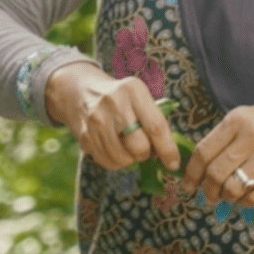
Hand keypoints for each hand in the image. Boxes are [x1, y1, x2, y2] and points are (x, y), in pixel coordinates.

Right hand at [48, 62, 179, 172]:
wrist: (80, 91)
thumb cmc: (119, 98)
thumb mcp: (137, 96)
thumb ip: (153, 119)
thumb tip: (168, 155)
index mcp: (133, 90)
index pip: (156, 126)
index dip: (168, 149)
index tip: (173, 163)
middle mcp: (114, 103)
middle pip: (139, 146)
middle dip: (146, 154)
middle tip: (144, 149)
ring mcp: (97, 120)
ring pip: (123, 159)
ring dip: (130, 159)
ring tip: (127, 147)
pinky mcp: (84, 136)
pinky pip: (107, 162)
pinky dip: (115, 162)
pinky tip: (114, 148)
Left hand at [182, 88, 253, 207]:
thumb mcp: (250, 117)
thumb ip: (226, 137)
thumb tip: (201, 164)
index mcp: (237, 120)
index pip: (203, 150)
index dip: (191, 172)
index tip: (188, 184)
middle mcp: (250, 137)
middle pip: (214, 172)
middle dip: (206, 190)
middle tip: (207, 196)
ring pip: (232, 188)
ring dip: (225, 197)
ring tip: (226, 197)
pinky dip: (244, 203)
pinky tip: (244, 198)